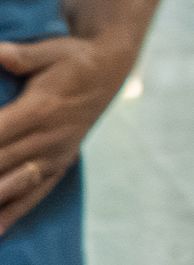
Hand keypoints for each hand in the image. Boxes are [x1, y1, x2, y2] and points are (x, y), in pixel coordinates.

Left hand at [0, 35, 132, 238]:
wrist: (111, 72)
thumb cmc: (73, 59)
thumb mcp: (51, 50)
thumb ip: (22, 56)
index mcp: (42, 109)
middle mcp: (49, 138)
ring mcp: (55, 156)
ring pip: (13, 187)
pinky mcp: (59, 166)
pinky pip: (34, 195)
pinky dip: (11, 215)